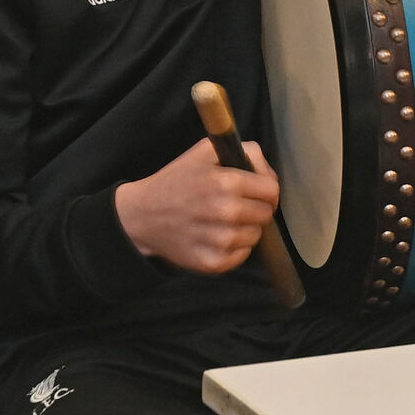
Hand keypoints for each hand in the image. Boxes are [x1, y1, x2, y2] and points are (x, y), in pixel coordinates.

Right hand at [114, 138, 279, 274]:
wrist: (142, 215)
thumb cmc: (177, 180)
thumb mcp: (206, 151)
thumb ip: (247, 152)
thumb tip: (271, 176)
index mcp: (227, 181)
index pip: (272, 190)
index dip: (265, 189)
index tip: (254, 191)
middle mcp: (226, 211)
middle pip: (266, 214)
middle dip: (255, 208)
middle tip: (234, 205)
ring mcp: (219, 240)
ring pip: (256, 235)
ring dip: (244, 228)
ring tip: (220, 221)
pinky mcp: (213, 263)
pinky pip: (242, 255)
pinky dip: (234, 248)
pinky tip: (215, 236)